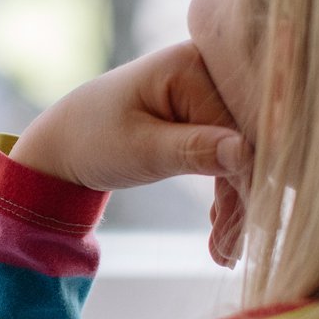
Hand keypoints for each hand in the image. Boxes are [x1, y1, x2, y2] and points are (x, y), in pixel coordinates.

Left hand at [8, 42, 249, 262]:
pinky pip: (231, 154)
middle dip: (242, 198)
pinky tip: (220, 231)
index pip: (238, 127)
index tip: (250, 229)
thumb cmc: (94, 140)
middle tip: (231, 252)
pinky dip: (226, 193)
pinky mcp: (209, 112)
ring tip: (223, 253)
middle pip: (246, 140)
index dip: (247, 179)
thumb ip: (194, 150)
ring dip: (236, 203)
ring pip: (242, 153)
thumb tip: (247, 153)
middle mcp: (209, 68)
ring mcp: (211, 88)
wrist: (67, 141)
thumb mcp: (141, 150)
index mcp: (191, 65)